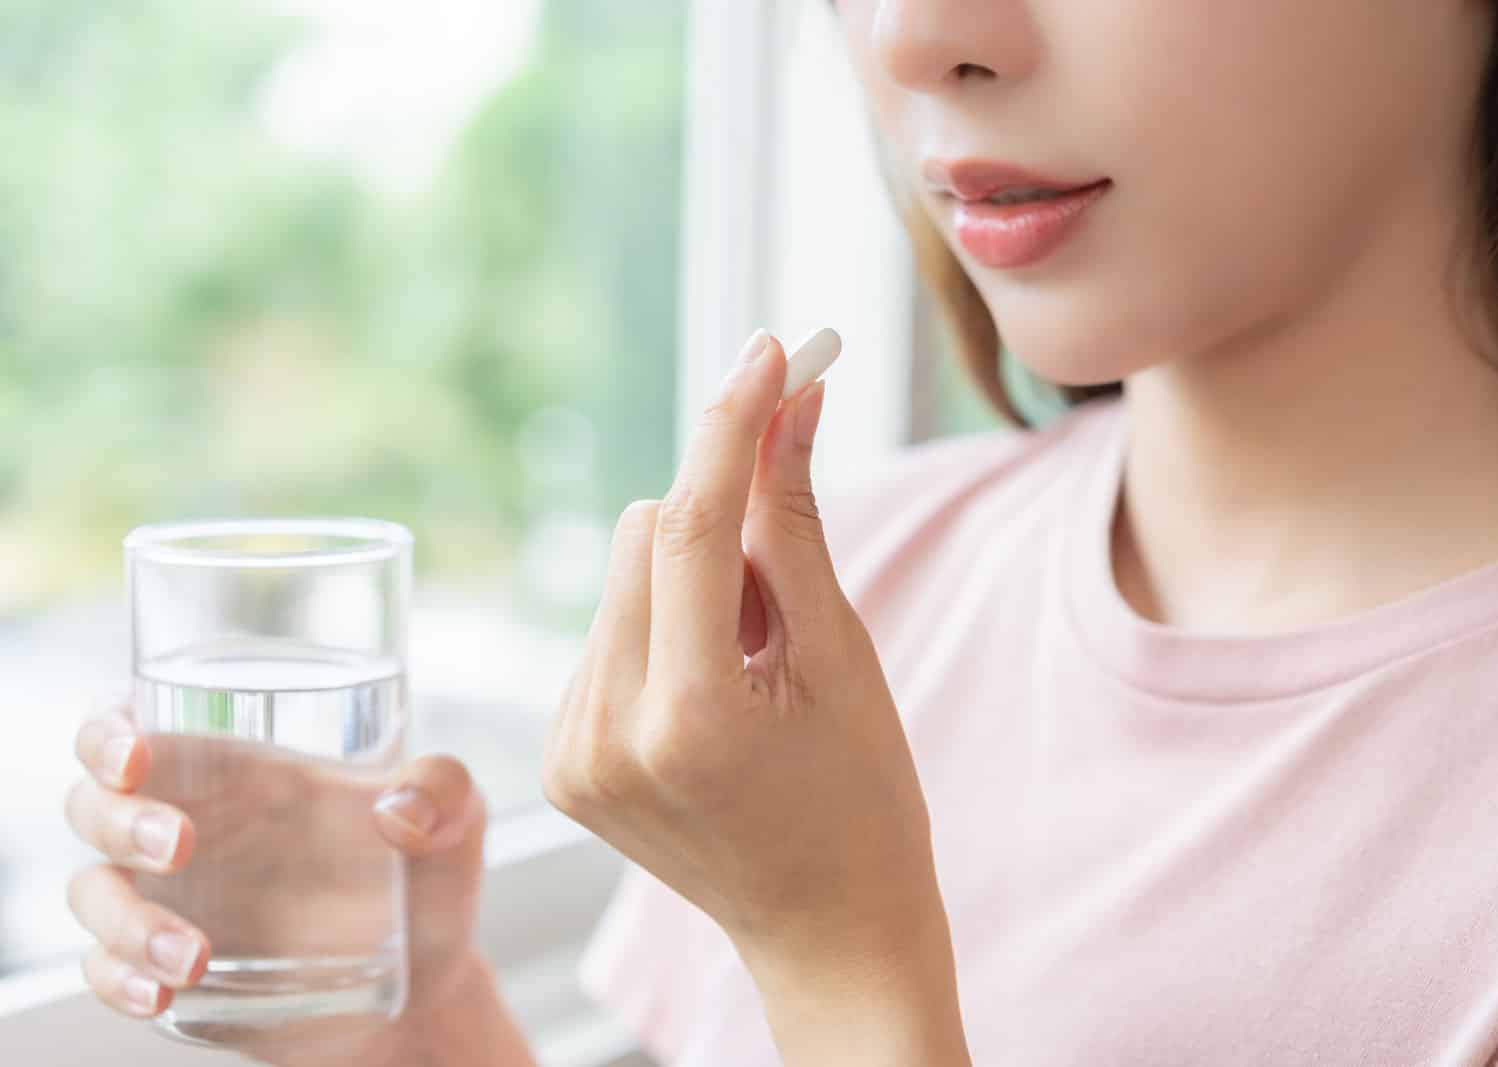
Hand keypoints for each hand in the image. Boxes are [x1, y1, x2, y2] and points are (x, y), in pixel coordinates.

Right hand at [64, 707, 489, 1065]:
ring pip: (94, 892)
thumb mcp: (455, 817)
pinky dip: (119, 979)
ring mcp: (173, 900)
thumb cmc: (426, 878)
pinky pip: (107, 969)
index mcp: (240, 771)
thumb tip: (397, 810)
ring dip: (125, 920)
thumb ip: (442, 789)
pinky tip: (161, 991)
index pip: (138, 726)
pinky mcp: (169, 967)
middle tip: (181, 845)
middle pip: (96, 802)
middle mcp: (192, 825)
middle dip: (119, 819)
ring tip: (194, 955)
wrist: (426, 985)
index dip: (111, 731)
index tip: (135, 753)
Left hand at [540, 331, 957, 1012]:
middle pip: (644, 531)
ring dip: (690, 577)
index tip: (771, 351)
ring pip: (622, 575)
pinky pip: (607, 629)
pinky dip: (663, 625)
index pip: (689, 524)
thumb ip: (795, 525)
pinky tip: (714, 685)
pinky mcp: (562, 758)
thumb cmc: (861, 801)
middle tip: (785, 580)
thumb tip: (793, 406)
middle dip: (718, 519)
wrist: (826, 929)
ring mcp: (572, 752)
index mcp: (687, 717)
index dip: (732, 423)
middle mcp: (606, 734)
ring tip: (753, 658)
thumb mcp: (842, 655)